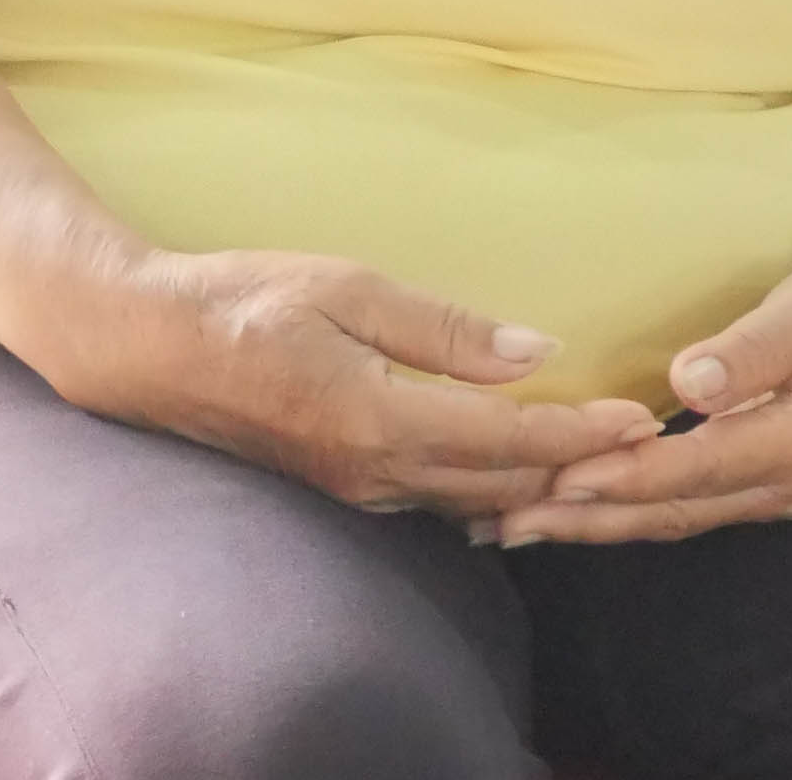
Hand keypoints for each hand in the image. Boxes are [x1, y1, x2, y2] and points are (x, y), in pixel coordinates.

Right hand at [40, 250, 658, 520]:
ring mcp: (352, 486)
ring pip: (469, 501)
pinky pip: (432, 501)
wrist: (143, 347)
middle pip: (502, 483)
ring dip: (538, 487)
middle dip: (579, 469)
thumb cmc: (243, 302)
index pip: (510, 437)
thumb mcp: (349, 289)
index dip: (584, 433)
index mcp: (379, 419)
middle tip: (648, 446)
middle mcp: (371, 469)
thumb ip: (446, 329)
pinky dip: (489, 491)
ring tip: (602, 465)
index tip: (642, 421)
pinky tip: (520, 481)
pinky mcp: (339, 484)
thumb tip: (539, 352)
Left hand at [493, 249, 791, 545]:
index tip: (555, 477)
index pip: (700, 465)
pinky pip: (690, 511)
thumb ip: (755, 347)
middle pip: (676, 510)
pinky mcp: (771, 490)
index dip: (625, 475)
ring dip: (597, 525)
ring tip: (516, 526)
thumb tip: (688, 382)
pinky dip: (630, 513)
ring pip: (677, 519)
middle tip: (499, 519)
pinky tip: (582, 512)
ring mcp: (785, 495)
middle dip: (586, 518)